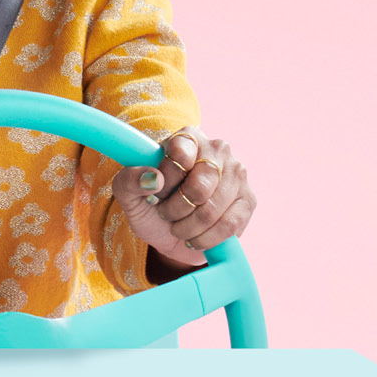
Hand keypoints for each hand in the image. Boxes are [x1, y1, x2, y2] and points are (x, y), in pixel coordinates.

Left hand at [116, 130, 255, 267]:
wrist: (169, 232)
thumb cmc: (151, 203)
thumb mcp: (128, 193)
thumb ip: (128, 180)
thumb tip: (152, 178)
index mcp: (187, 138)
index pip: (179, 152)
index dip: (165, 178)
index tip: (155, 192)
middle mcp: (217, 149)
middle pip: (198, 186)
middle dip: (175, 209)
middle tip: (165, 213)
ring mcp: (237, 174)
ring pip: (212, 208)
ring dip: (187, 226)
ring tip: (178, 227)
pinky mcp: (248, 200)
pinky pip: (229, 224)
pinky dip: (205, 238)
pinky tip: (194, 238)